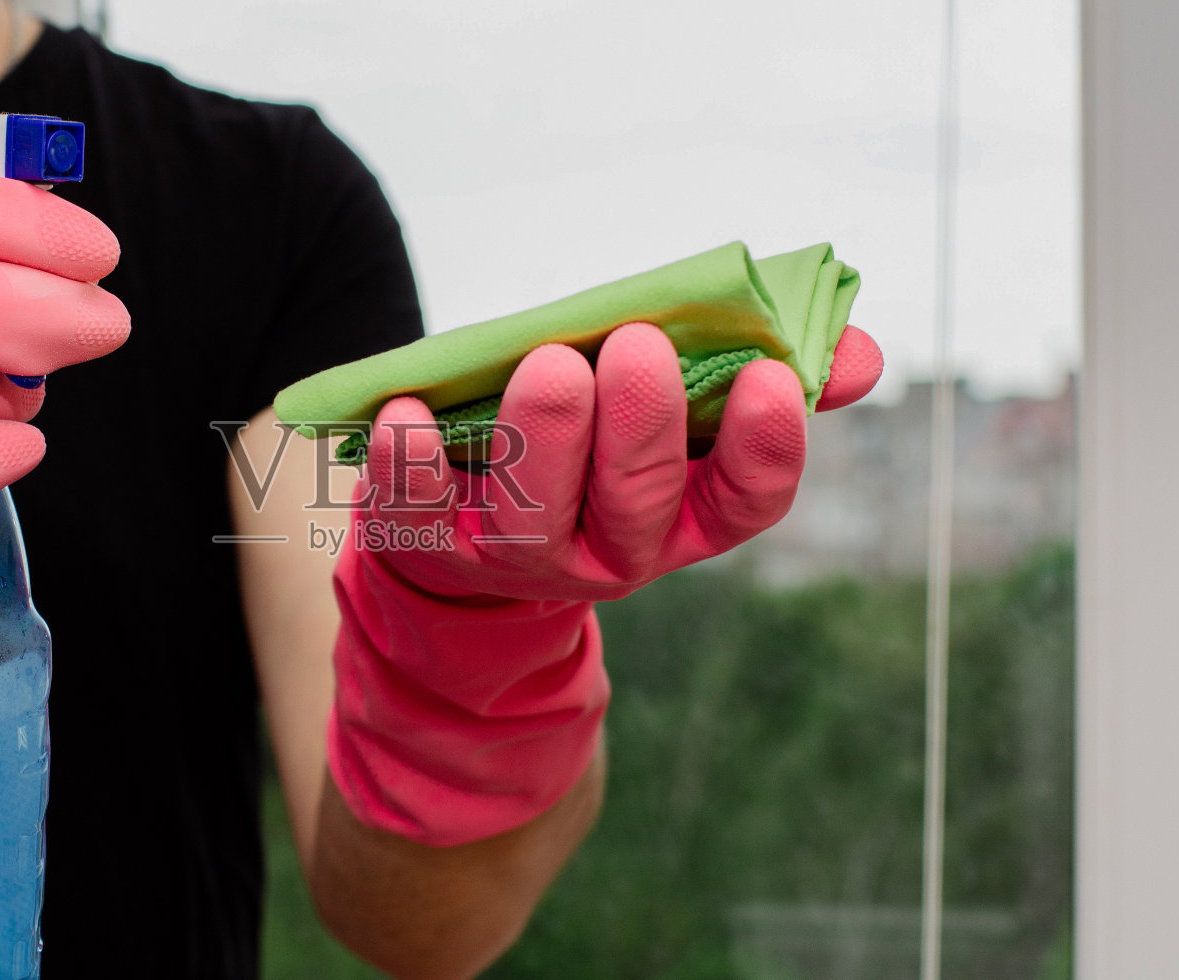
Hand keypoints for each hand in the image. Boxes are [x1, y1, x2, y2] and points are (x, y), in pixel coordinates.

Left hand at [328, 322, 880, 844]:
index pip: (744, 502)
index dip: (765, 449)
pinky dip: (410, 464)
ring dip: (546, 437)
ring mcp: (519, 553)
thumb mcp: (676, 423)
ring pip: (538, 511)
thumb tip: (860, 356)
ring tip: (551, 364)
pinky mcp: (432, 542)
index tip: (771, 380)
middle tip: (641, 348)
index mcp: (682, 516)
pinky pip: (418, 512)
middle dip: (642, 427)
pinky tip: (407, 410)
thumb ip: (757, 382)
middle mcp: (610, 550)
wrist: (470, 534)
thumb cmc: (590, 448)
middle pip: (636, 500)